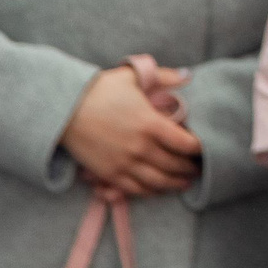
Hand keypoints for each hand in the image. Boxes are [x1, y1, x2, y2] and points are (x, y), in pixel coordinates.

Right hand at [61, 65, 201, 196]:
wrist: (64, 109)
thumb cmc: (99, 89)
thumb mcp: (132, 76)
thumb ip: (163, 76)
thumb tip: (187, 75)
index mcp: (151, 124)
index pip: (186, 144)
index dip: (199, 149)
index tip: (204, 149)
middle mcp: (141, 148)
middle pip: (175, 165)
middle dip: (189, 169)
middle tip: (198, 169)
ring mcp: (124, 164)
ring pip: (158, 182)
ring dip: (174, 184)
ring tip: (184, 183)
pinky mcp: (109, 174)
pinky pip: (135, 189)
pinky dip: (150, 191)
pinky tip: (158, 189)